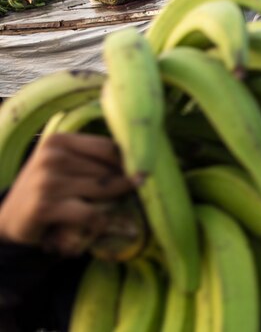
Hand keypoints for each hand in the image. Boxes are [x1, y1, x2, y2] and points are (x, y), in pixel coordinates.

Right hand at [0, 134, 133, 254]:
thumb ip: (94, 160)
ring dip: (114, 203)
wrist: (9, 219)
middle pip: (109, 170)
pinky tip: (98, 224)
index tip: (143, 174)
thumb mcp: (65, 166)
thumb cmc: (47, 189)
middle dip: (123, 185)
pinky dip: (101, 221)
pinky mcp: (45, 206)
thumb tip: (141, 165)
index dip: (130, 163)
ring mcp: (47, 182)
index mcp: (58, 141)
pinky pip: (91, 214)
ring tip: (112, 208)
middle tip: (129, 196)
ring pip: (104, 190)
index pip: (109, 147)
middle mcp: (51, 157)